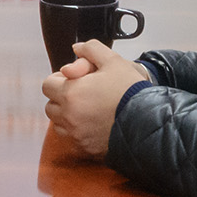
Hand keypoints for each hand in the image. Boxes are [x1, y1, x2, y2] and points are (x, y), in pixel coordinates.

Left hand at [40, 40, 150, 157]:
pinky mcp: (86, 148)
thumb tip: (77, 48)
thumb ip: (91, 49)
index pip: (47, 85)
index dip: (60, 80)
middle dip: (62, 98)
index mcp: (71, 93)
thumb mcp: (114, 61)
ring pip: (58, 124)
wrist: (149, 121)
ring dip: (67, 116)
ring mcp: (76, 134)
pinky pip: (71, 139)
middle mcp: (69, 116)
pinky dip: (77, 131)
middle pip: (50, 105)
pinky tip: (93, 124)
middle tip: (82, 94)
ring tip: (87, 109)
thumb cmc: (131, 91)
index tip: (74, 80)